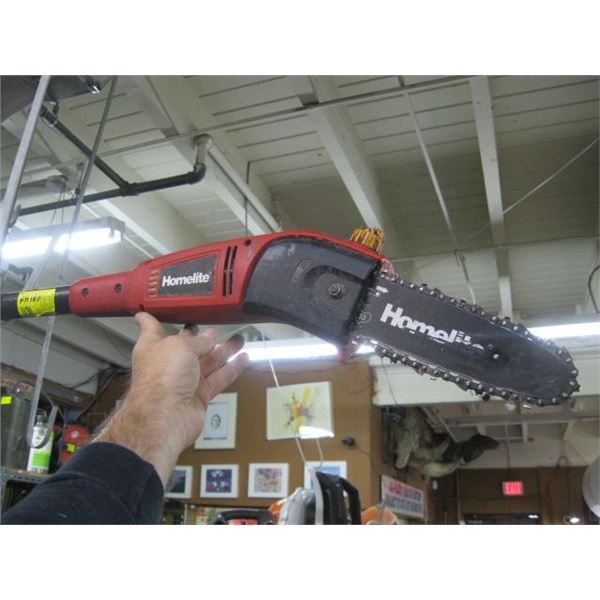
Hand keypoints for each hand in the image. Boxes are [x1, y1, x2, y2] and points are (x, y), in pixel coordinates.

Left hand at [94, 312, 248, 486]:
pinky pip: (218, 378)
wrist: (165, 417)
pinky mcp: (199, 396)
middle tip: (216, 327)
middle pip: (187, 346)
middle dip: (200, 336)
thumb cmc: (162, 378)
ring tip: (240, 339)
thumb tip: (210, 337)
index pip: (152, 327)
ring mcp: (184, 381)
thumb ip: (198, 341)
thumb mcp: (180, 346)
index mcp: (154, 347)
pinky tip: (244, 359)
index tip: (150, 309)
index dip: (153, 317)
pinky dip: (232, 369)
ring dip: (224, 350)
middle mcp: (168, 363)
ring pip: (207, 361)